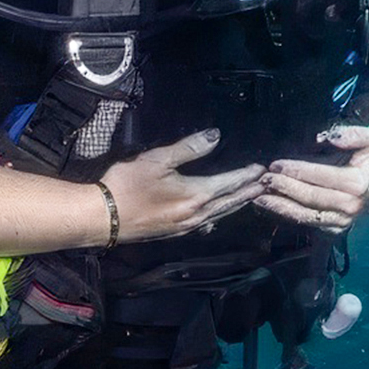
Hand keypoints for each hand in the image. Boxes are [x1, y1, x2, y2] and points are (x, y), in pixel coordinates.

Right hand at [98, 129, 264, 242]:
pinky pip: (206, 224)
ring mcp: (186, 227)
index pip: (230, 183)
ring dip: (236, 205)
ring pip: (220, 215)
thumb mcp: (158, 159)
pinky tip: (218, 216)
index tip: (262, 168)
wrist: (102, 217)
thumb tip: (215, 136)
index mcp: (196, 195)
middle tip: (265, 184)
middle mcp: (197, 215)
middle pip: (230, 202)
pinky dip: (219, 216)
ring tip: (249, 197)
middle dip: (249, 192)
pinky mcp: (175, 232)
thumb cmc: (127, 185)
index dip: (247, 175)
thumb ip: (190, 148)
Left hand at [254, 125, 368, 234]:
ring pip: (307, 215)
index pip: (322, 177)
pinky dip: (288, 215)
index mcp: (359, 183)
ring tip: (259, 198)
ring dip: (281, 207)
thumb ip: (356, 134)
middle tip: (263, 180)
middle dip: (285, 188)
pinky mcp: (336, 228)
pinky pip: (308, 222)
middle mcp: (351, 205)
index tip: (277, 165)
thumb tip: (329, 136)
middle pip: (311, 197)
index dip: (298, 171)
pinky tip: (272, 207)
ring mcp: (343, 220)